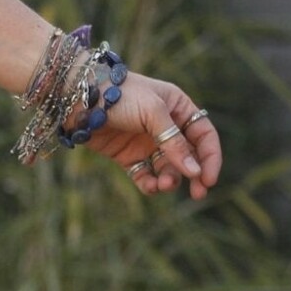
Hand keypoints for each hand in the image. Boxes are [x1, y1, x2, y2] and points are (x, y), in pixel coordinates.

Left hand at [85, 68, 222, 200]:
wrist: (79, 98)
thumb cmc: (120, 95)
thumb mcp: (153, 112)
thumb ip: (173, 141)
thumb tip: (194, 171)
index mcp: (178, 108)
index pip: (203, 135)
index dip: (210, 157)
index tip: (209, 179)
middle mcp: (165, 126)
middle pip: (189, 156)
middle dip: (194, 175)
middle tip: (198, 194)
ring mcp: (146, 142)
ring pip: (167, 169)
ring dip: (169, 180)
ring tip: (163, 185)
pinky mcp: (127, 156)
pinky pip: (145, 175)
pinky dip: (149, 184)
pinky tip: (151, 187)